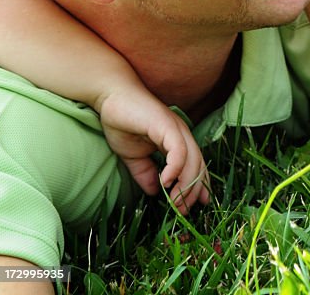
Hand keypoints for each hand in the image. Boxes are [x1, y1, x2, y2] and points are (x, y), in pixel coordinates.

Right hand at [98, 90, 209, 212]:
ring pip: (193, 160)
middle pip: (198, 166)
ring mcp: (176, 128)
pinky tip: (166, 181)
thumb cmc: (122, 122)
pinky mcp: (166, 124)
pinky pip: (179, 150)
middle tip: (182, 211)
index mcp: (177, 141)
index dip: (197, 187)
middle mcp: (181, 134)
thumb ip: (145, 173)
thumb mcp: (134, 156)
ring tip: (175, 202)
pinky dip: (176, 168)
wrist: (111, 97)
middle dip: (192, 192)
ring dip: (186, 185)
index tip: (193, 207)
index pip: (196, 166)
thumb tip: (155, 192)